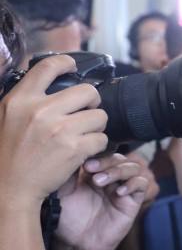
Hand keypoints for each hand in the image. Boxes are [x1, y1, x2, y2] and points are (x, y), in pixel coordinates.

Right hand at [0, 55, 107, 208]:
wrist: (9, 187)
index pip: (47, 66)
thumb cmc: (8, 154)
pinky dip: (98, 145)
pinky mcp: (74, 149)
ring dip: (97, 125)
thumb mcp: (6, 117)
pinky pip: (102, 138)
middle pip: (87, 91)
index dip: (66, 62)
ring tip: (85, 134)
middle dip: (92, 102)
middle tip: (86, 113)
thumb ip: (26, 100)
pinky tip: (86, 150)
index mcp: (19, 100)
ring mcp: (59, 129)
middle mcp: (39, 110)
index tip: (73, 66)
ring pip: (100, 115)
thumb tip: (49, 83)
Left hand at [52, 153, 149, 249]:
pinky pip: (141, 184)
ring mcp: (123, 189)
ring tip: (101, 182)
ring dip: (118, 171)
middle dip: (106, 161)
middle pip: (119, 158)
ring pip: (133, 167)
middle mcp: (110, 179)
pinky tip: (118, 192)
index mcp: (93, 173)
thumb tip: (70, 151)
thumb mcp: (62, 192)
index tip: (83, 163)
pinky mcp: (133, 202)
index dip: (96, 155)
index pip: (102, 154)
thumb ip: (68, 173)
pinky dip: (133, 184)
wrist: (76, 244)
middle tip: (91, 170)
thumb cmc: (67, 220)